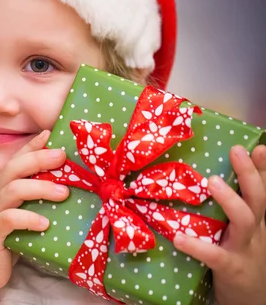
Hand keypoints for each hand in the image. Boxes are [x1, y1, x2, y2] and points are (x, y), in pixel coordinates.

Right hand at [0, 130, 69, 291]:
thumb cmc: (9, 239)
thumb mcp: (23, 214)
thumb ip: (37, 199)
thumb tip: (69, 187)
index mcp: (5, 189)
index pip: (16, 160)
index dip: (31, 145)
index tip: (50, 133)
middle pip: (14, 168)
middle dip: (38, 158)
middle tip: (62, 157)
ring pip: (12, 190)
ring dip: (40, 188)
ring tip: (64, 193)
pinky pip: (8, 220)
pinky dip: (27, 218)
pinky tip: (44, 222)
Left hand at [172, 144, 265, 304]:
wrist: (252, 300)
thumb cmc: (242, 258)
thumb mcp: (245, 231)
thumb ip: (236, 206)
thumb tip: (216, 178)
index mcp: (257, 221)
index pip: (262, 190)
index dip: (262, 168)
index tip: (257, 147)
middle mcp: (255, 231)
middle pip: (258, 198)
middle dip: (250, 173)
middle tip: (237, 151)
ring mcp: (245, 249)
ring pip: (244, 220)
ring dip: (230, 199)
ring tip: (211, 181)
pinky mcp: (231, 268)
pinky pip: (215, 255)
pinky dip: (197, 246)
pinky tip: (179, 238)